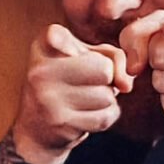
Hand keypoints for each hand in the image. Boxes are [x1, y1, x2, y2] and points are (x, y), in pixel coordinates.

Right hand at [10, 23, 133, 163]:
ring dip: (106, 99)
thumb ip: (113, 56)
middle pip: (104, 69)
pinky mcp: (62, 125)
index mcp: (42, 47)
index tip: (70, 54)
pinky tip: (88, 114)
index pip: (60, 34)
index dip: (76, 43)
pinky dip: (105, 116)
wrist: (37, 128)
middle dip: (106, 78)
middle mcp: (40, 72)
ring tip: (86, 99)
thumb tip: (126, 85)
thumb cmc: (68, 81)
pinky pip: (105, 117)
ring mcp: (49, 100)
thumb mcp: (85, 55)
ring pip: (107, 96)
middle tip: (90, 82)